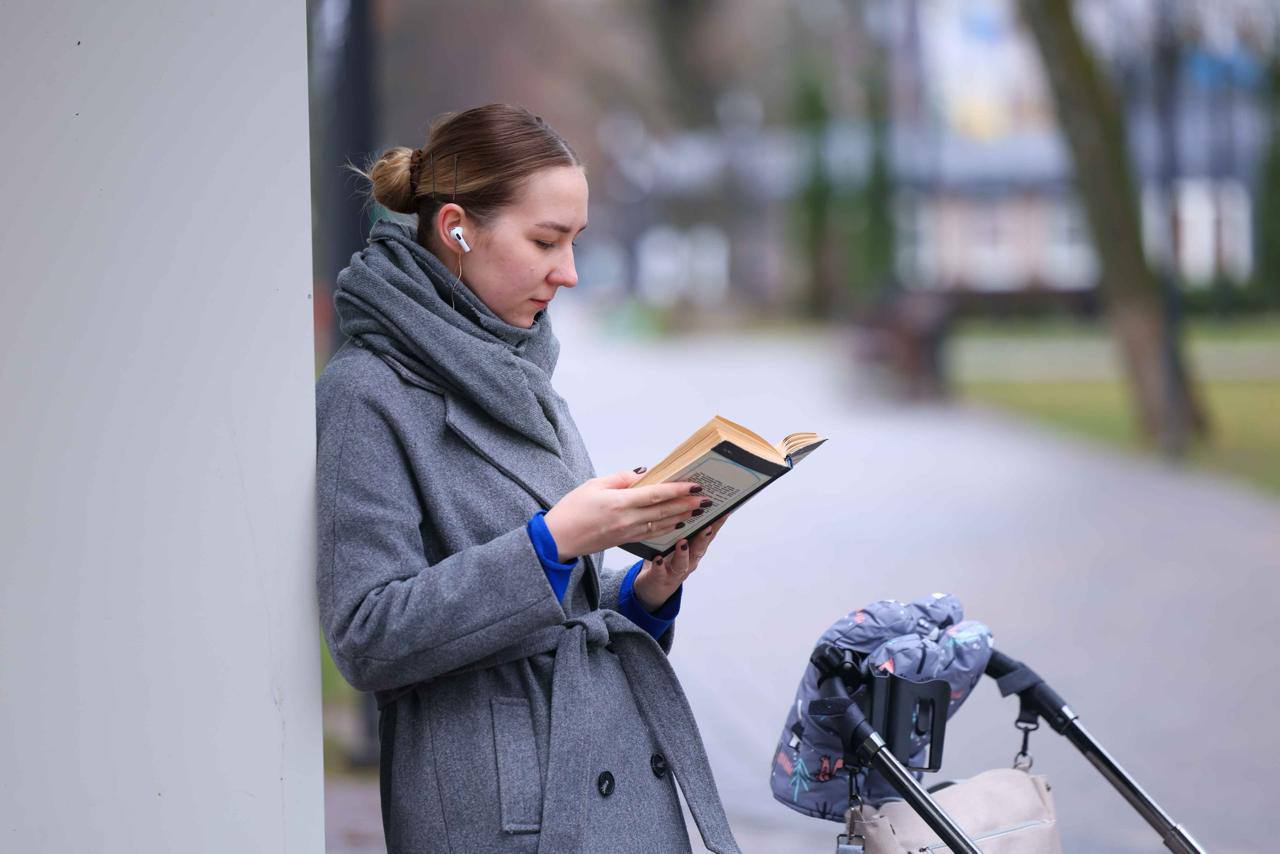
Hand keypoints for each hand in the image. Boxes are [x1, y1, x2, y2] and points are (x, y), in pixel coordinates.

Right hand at [543, 468, 710, 560]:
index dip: (678, 489)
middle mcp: (627, 520)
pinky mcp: (625, 541)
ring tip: (698, 510)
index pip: (656, 495)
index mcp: (619, 503)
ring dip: (682, 517)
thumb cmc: (571, 510)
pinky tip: (677, 523)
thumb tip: (643, 474)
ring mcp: (627, 533)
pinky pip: (652, 533)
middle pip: (664, 511)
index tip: (695, 485)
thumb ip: (620, 479)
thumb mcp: (593, 485)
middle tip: (706, 498)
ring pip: (662, 524)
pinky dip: (667, 527)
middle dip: (687, 504)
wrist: (558, 540)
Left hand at [632, 512, 730, 611]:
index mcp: (694, 548)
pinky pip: (660, 572)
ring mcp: (676, 570)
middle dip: (704, 538)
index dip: (717, 524)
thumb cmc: (667, 558)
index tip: (724, 510)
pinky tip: (657, 558)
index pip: (709, 534)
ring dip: (683, 553)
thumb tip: (687, 497)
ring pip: (683, 563)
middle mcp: (689, 560)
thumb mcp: (676, 539)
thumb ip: (683, 522)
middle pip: (699, 549)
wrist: (654, 586)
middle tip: (707, 526)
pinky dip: (659, 566)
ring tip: (682, 543)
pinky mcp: (660, 578)